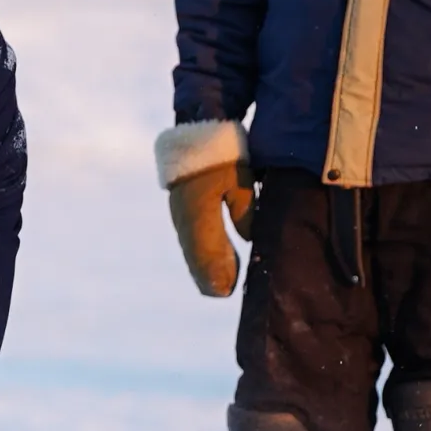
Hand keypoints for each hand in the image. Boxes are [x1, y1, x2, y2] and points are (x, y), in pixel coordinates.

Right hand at [168, 161, 254, 297]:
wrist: (195, 137)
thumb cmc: (223, 156)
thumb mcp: (239, 180)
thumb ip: (244, 210)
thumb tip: (248, 239)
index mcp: (198, 211)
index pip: (206, 251)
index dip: (215, 273)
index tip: (225, 291)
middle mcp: (186, 220)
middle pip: (196, 257)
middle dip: (211, 277)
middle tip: (226, 293)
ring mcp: (182, 219)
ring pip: (193, 253)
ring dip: (207, 271)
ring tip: (222, 287)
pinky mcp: (184, 217)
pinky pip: (193, 245)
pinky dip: (203, 260)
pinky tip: (216, 267)